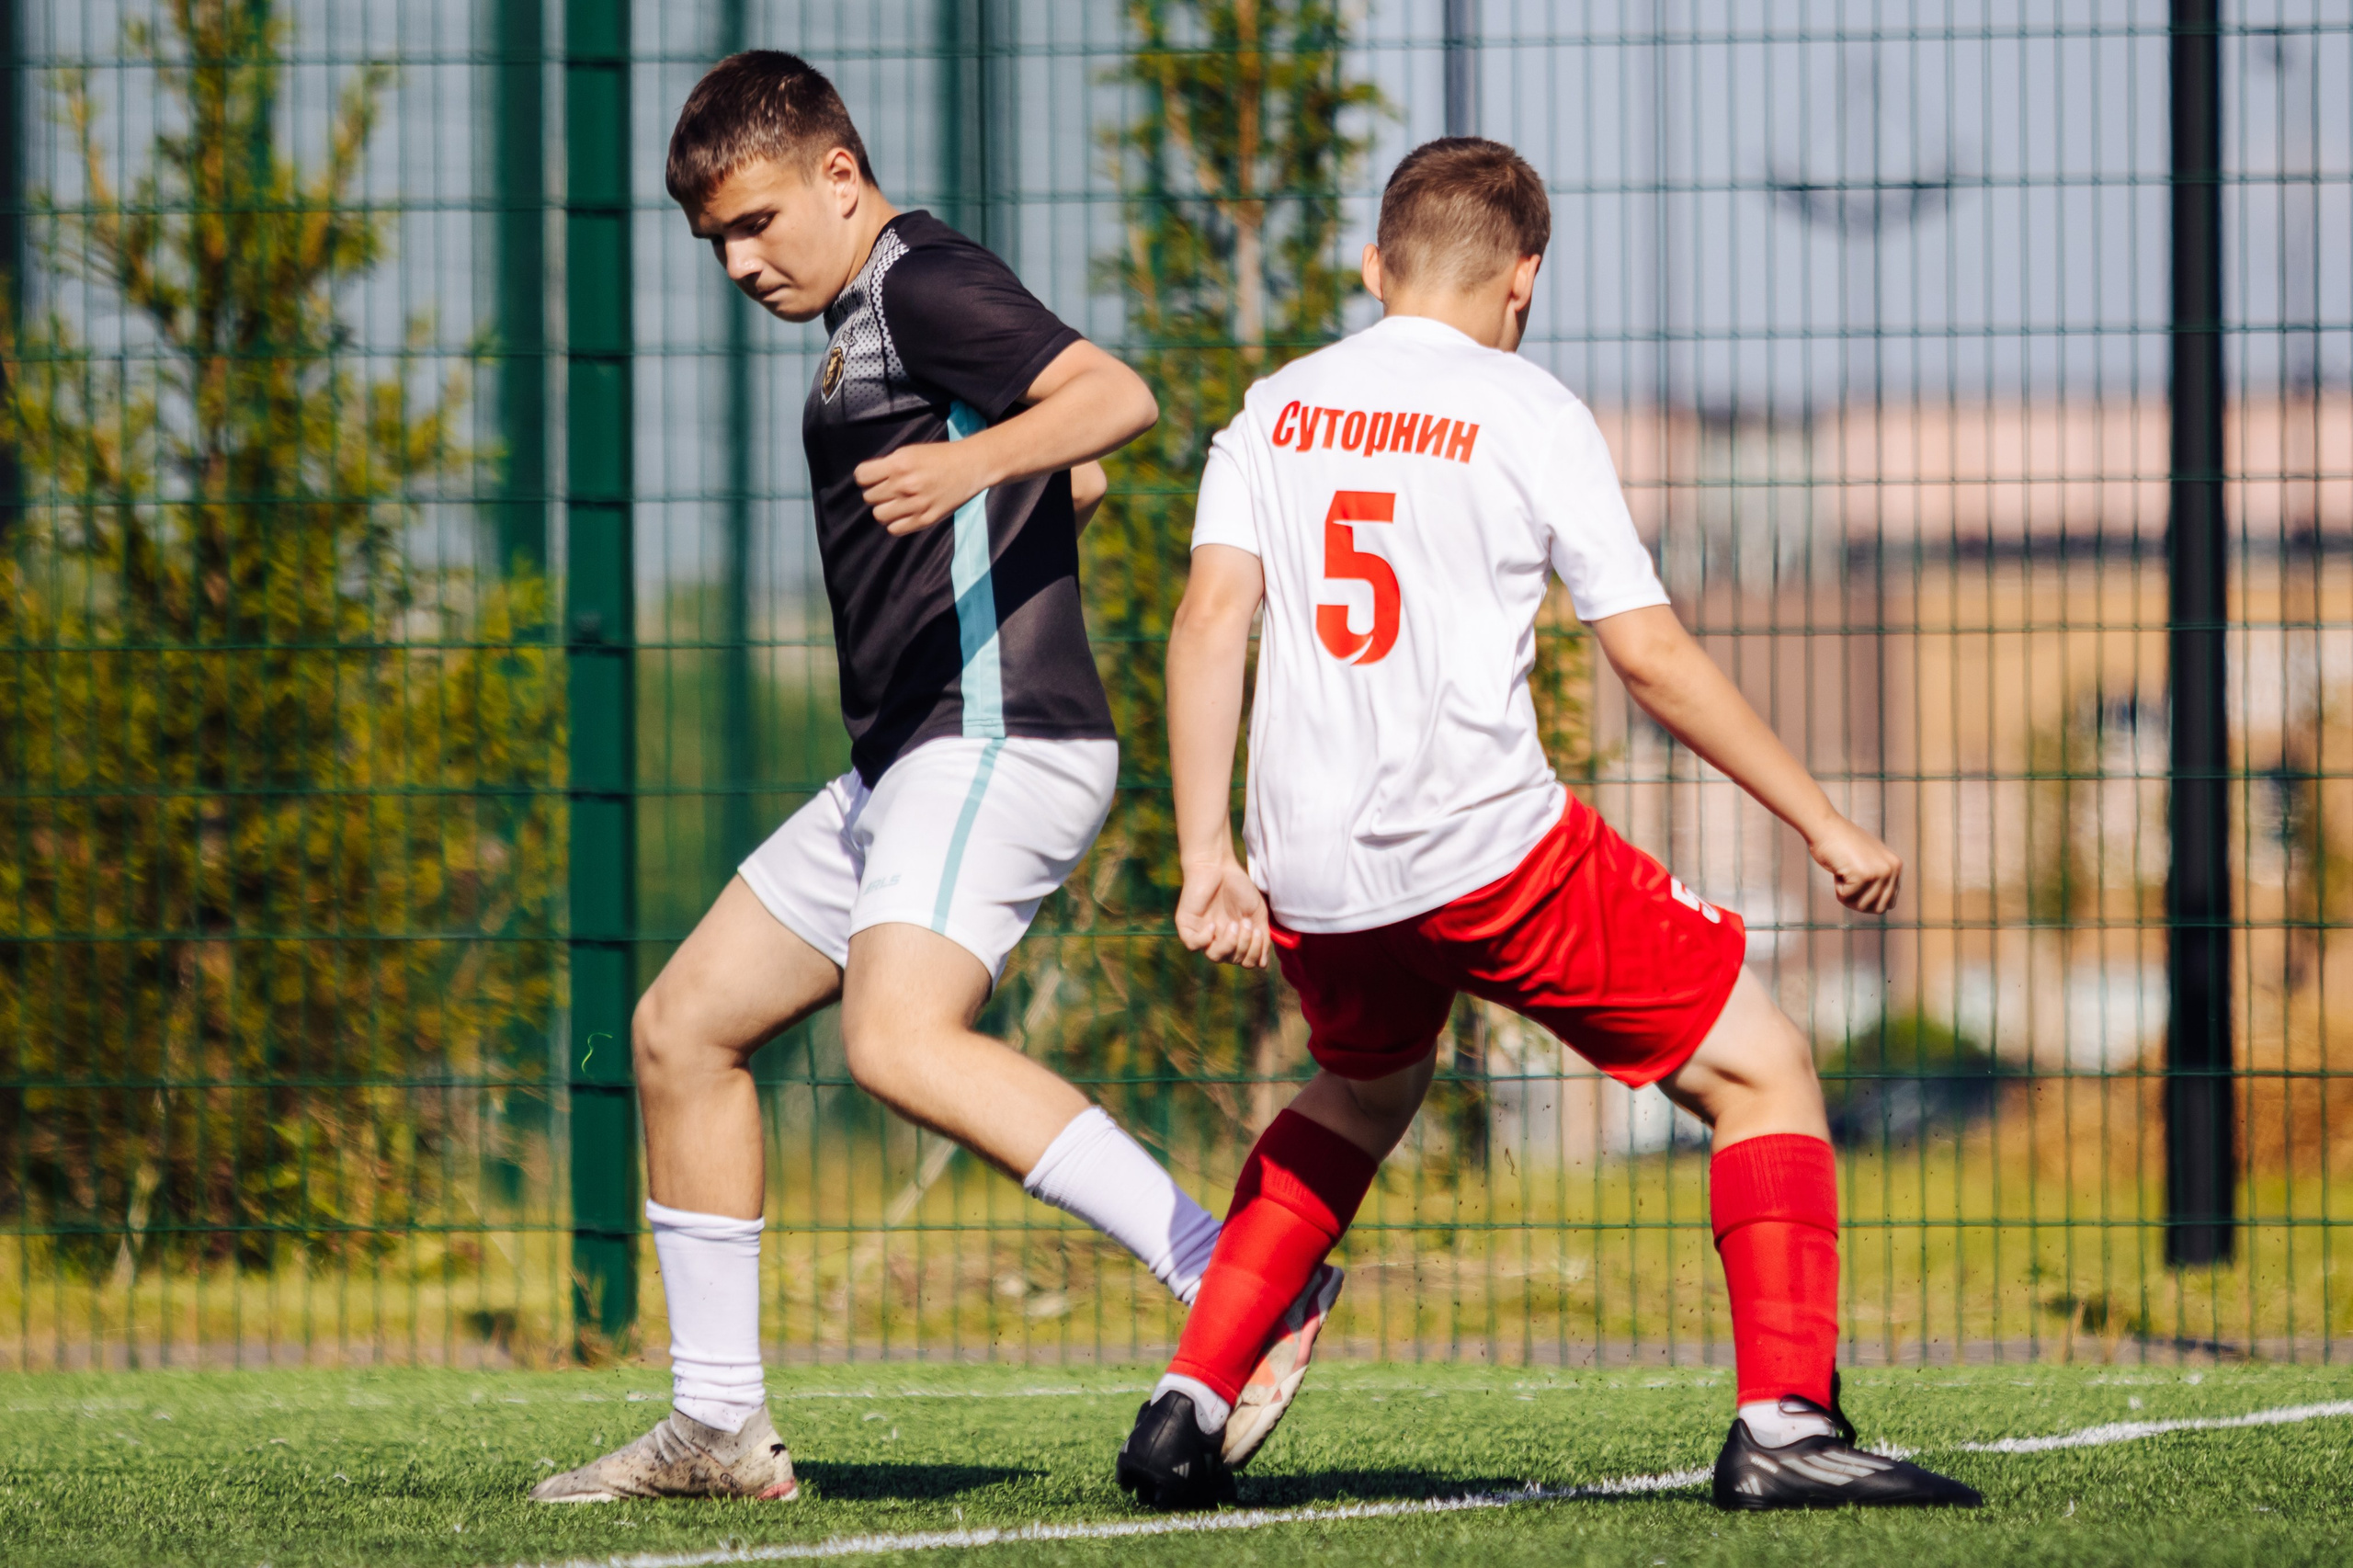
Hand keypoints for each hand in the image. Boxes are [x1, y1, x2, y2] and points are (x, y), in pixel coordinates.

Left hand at [855, 439, 991, 535]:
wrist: (970, 466)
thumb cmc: (940, 457)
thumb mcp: (910, 452)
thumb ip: (889, 465)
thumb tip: (868, 480)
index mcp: (899, 464)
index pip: (862, 476)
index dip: (865, 477)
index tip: (873, 477)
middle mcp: (904, 485)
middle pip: (869, 497)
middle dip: (877, 492)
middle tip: (890, 489)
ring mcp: (915, 504)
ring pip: (879, 515)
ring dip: (885, 508)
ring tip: (897, 502)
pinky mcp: (925, 519)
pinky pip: (894, 529)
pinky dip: (896, 523)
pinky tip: (905, 513)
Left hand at [1174, 852, 1270, 967]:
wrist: (1218, 865)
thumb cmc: (1239, 887)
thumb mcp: (1258, 914)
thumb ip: (1262, 938)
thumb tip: (1262, 965)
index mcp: (1236, 939)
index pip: (1245, 960)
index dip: (1254, 952)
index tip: (1258, 930)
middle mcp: (1219, 939)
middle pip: (1233, 959)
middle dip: (1244, 945)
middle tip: (1245, 923)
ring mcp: (1203, 934)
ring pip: (1215, 956)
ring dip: (1228, 943)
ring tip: (1233, 924)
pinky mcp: (1187, 926)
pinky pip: (1193, 945)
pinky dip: (1204, 939)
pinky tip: (1212, 926)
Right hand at [1808, 815, 1901, 913]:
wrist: (1825, 827)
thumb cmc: (1840, 844)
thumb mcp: (1868, 860)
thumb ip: (1879, 878)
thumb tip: (1883, 906)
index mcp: (1896, 866)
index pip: (1889, 903)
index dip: (1868, 900)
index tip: (1856, 884)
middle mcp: (1893, 869)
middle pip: (1878, 909)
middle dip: (1859, 902)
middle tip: (1848, 883)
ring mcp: (1880, 872)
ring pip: (1863, 906)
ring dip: (1847, 895)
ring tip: (1843, 873)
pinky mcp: (1864, 875)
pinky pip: (1847, 898)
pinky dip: (1838, 889)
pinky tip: (1838, 871)